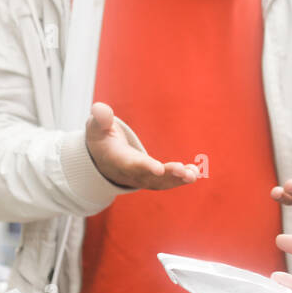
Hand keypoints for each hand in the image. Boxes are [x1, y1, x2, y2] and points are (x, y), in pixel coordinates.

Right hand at [85, 102, 199, 190]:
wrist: (102, 158)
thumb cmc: (101, 138)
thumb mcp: (96, 127)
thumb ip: (100, 118)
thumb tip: (100, 109)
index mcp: (117, 160)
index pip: (131, 165)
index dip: (144, 167)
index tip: (158, 169)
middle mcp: (130, 173)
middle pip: (149, 177)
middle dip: (167, 176)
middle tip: (183, 171)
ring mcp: (141, 178)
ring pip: (160, 183)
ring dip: (177, 180)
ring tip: (193, 175)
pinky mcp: (151, 178)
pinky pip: (166, 181)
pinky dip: (180, 179)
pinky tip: (195, 172)